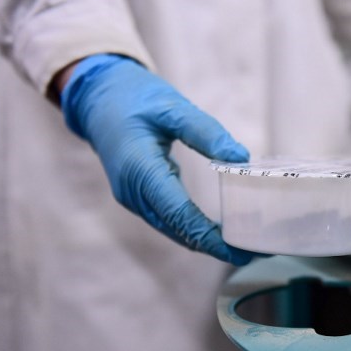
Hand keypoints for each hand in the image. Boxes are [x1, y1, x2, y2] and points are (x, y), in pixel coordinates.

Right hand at [59, 53, 255, 264]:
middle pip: (177, 228)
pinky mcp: (138, 196)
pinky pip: (168, 218)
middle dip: (213, 245)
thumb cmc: (134, 98)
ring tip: (241, 245)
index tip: (238, 251)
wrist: (98, 97)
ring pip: (172, 228)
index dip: (208, 236)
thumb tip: (240, 157)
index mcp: (139, 169)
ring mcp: (133, 197)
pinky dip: (192, 227)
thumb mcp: (172, 106)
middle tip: (253, 252)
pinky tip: (217, 231)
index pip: (178, 213)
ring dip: (204, 240)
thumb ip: (205, 131)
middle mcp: (133, 191)